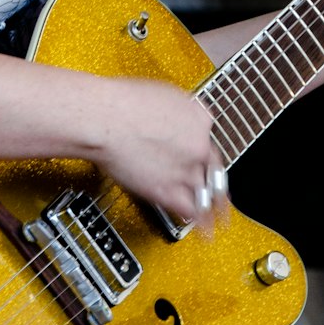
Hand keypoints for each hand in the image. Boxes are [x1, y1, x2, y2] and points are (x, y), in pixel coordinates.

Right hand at [93, 79, 228, 225]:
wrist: (105, 119)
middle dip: (213, 178)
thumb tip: (171, 116)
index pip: (207, 136)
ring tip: (219, 218)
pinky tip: (204, 230)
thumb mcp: (160, 94)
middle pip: (212, 166)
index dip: (201, 147)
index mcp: (198, 118)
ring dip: (213, 206)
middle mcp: (198, 145)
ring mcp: (186, 170)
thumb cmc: (120, 102)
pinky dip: (200, 222)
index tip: (199, 154)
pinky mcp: (168, 192)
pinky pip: (191, 211)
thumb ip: (174, 111)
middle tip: (218, 190)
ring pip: (207, 193)